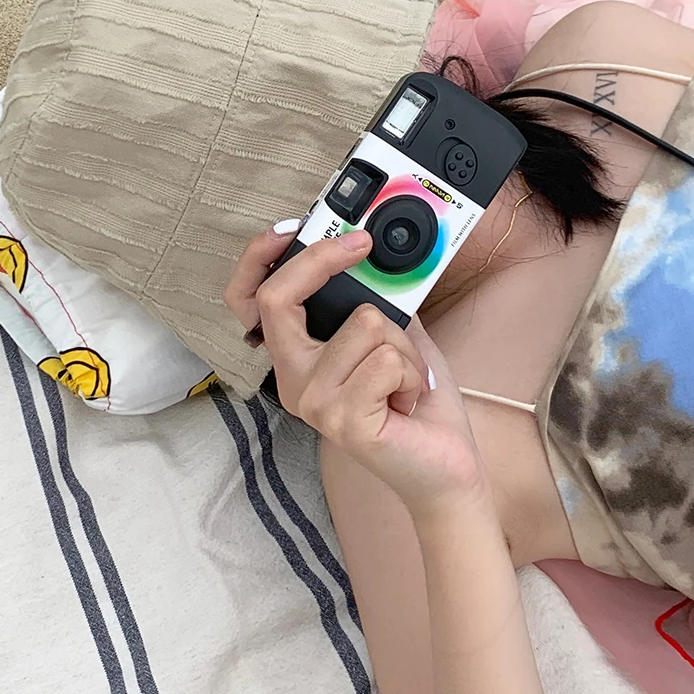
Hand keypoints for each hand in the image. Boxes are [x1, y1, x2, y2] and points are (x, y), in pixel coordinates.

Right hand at [224, 224, 490, 522]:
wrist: (443, 466)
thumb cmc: (415, 402)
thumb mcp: (392, 335)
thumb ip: (374, 299)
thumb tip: (375, 255)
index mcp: (296, 357)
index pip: (250, 301)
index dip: (259, 258)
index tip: (293, 227)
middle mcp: (293, 380)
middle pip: (279, 299)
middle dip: (324, 260)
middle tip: (361, 247)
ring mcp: (313, 402)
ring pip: (364, 323)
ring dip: (402, 346)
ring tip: (403, 379)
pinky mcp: (342, 420)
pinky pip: (385, 359)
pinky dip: (411, 372)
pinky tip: (407, 400)